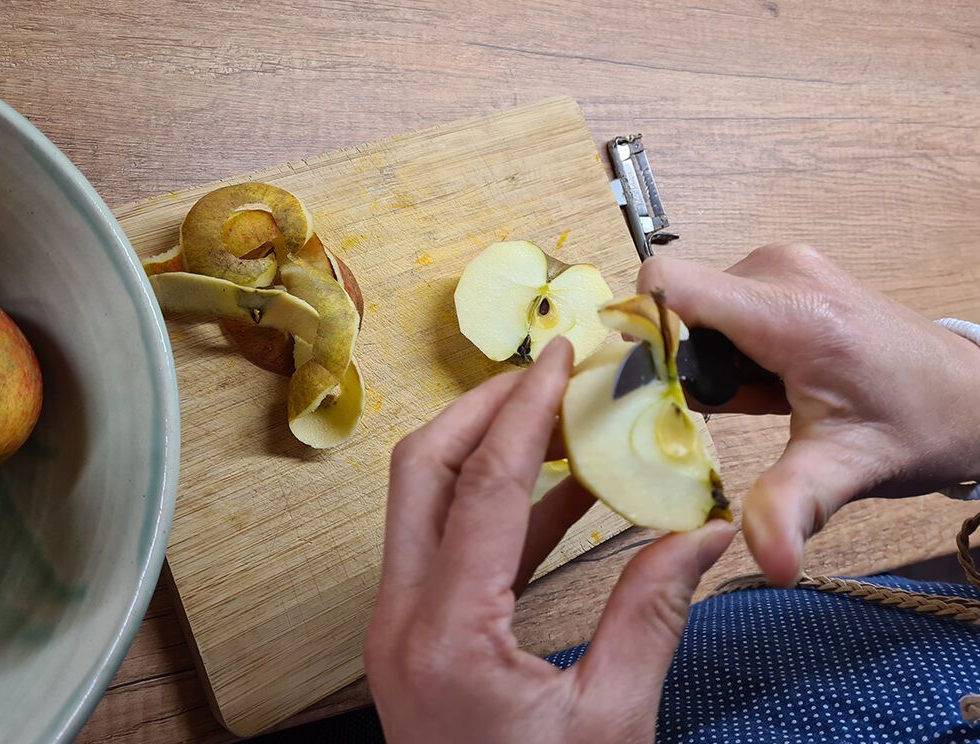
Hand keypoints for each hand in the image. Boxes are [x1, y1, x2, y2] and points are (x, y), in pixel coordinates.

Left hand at [366, 338, 737, 743]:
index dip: (524, 410)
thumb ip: (653, 614)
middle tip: (547, 375)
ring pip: (426, 505)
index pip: (479, 486)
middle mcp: (401, 619)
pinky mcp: (414, 639)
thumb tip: (704, 531)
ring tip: (561, 419)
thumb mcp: (614, 722)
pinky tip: (563, 494)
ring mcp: (397, 628)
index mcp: (445, 634)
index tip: (560, 356)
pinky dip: (498, 512)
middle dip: (482, 411)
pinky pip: (449, 550)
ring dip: (488, 454)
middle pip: (421, 473)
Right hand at [639, 243, 979, 585]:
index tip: (646, 388)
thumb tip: (771, 565)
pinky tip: (768, 381)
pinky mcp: (779, 273)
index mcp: (793, 313)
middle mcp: (779, 271)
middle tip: (730, 412)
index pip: (667, 283)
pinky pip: (717, 305)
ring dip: (706, 360)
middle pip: (675, 307)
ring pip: (692, 308)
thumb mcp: (851, 470)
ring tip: (760, 398)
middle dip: (681, 364)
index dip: (638, 332)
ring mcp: (779, 267)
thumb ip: (794, 506)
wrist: (971, 396)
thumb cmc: (916, 427)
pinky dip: (725, 348)